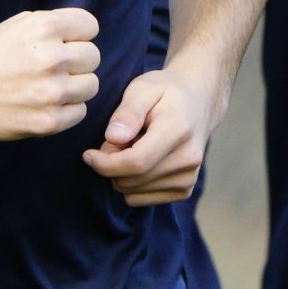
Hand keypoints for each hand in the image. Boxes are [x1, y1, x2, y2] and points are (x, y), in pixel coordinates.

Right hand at [0, 8, 100, 139]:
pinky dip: (67, 109)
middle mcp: (52, 58)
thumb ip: (51, 25)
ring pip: (92, 85)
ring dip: (75, 86)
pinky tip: (45, 104)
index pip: (90, 26)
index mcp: (44, 28)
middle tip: (53, 68)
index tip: (64, 43)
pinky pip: (80, 111)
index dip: (78, 34)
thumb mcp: (16, 26)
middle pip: (93, 56)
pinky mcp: (50, 121)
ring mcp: (52, 92)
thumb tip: (82, 32)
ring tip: (49, 86)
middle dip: (77, 61)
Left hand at [81, 68, 215, 205]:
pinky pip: (141, 200)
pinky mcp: (184, 190)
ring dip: (121, 174)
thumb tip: (113, 137)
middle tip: (115, 142)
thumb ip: (127, 112)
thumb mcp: (143, 89)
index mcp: (177, 131)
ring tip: (133, 147)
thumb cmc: (165, 91)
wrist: (199, 102)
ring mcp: (188, 177)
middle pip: (131, 180)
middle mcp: (188, 159)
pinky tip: (143, 160)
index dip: (105, 164)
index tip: (88, 154)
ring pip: (132, 193)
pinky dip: (132, 184)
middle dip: (111, 165)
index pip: (136, 162)